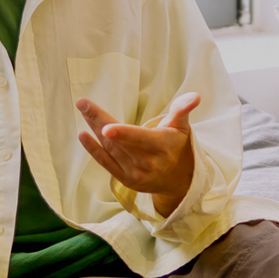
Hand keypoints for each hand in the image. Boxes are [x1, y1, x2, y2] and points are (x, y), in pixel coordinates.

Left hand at [77, 92, 199, 216]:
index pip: (140, 139)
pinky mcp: (125, 180)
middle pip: (120, 140)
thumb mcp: (182, 127)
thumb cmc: (176, 145)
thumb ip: (182, 110)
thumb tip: (195, 96)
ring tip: (84, 110)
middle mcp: (148, 162)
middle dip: (100, 121)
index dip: (123, 133)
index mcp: (163, 147)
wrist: (178, 180)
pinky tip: (83, 136)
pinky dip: (93, 150)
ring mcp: (135, 173)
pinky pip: (106, 163)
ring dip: (94, 129)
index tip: (106, 127)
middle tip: (83, 104)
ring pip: (111, 149)